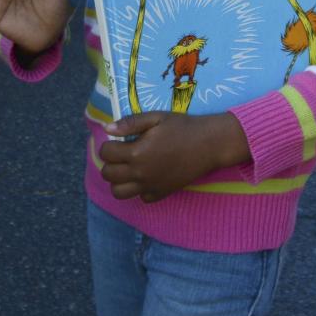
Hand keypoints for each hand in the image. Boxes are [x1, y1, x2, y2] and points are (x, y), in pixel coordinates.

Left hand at [100, 111, 249, 202]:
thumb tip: (107, 128)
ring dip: (119, 180)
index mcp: (136, 153)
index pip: (106, 153)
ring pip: (118, 192)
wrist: (209, 144)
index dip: (109, 145)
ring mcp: (150, 186)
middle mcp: (140, 173)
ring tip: (130, 168)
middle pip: (108, 174)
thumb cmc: (183, 127)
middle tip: (123, 153)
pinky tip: (148, 176)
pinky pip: (141, 197)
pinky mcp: (161, 193)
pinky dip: (140, 189)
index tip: (119, 140)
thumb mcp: (156, 118)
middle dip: (111, 162)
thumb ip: (130, 123)